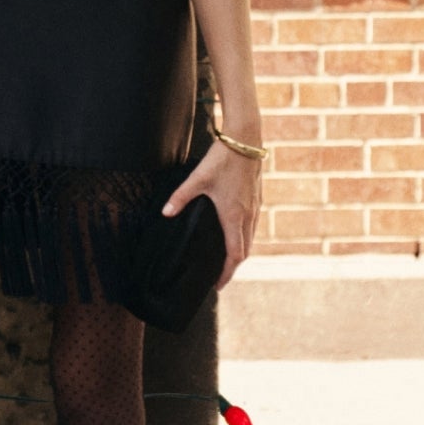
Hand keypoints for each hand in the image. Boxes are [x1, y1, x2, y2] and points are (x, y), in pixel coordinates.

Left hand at [161, 138, 261, 287]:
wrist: (246, 139)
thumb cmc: (222, 159)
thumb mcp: (198, 178)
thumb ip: (180, 197)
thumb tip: (165, 213)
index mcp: (233, 216)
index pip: (234, 254)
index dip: (227, 272)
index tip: (218, 285)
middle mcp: (247, 215)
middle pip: (245, 251)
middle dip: (233, 267)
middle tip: (220, 277)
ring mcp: (255, 207)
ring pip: (251, 238)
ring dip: (240, 252)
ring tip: (227, 261)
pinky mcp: (257, 198)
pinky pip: (253, 226)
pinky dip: (246, 237)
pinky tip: (236, 234)